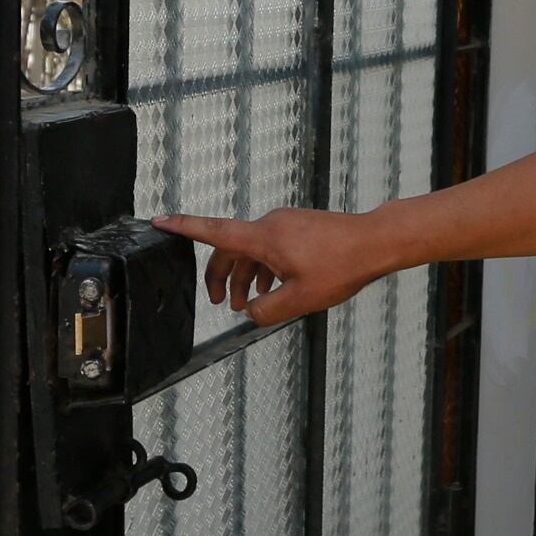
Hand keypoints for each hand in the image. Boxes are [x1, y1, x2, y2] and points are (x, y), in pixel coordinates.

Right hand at [151, 207, 393, 325]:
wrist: (375, 243)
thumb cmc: (343, 266)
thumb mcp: (300, 299)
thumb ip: (267, 310)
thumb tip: (251, 314)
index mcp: (263, 238)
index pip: (213, 231)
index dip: (183, 227)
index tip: (160, 221)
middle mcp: (269, 225)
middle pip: (231, 249)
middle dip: (222, 276)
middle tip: (220, 302)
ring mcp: (284, 224)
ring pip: (252, 250)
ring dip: (245, 276)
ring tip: (248, 303)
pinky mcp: (298, 227)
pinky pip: (270, 247)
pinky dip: (264, 268)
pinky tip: (273, 288)